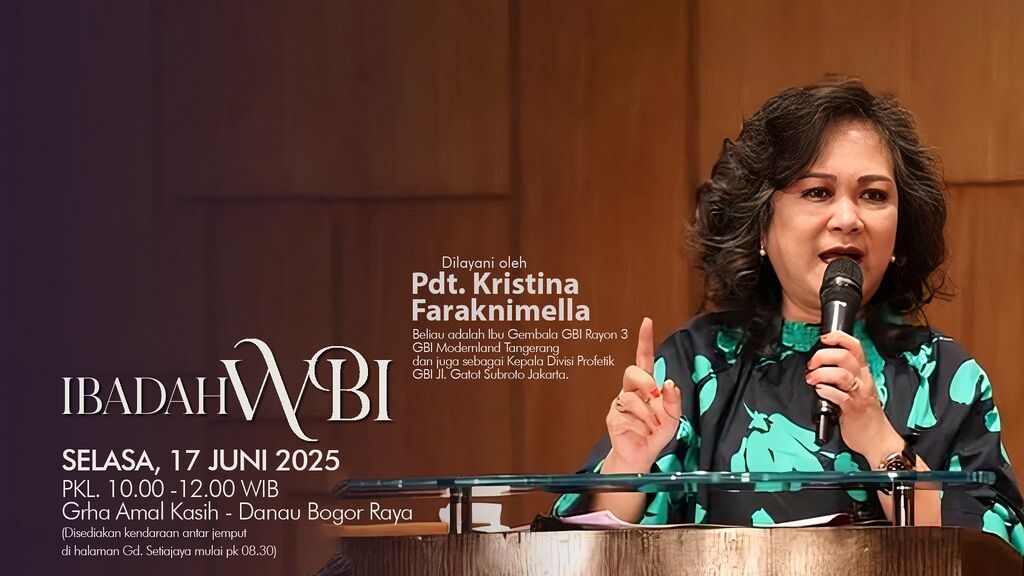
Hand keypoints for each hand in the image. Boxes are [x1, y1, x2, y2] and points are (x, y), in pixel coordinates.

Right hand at [604, 317, 682, 472]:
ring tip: (653, 423)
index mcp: (647, 388)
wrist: (640, 456)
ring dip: (648, 409)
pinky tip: (644, 427)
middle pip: (633, 371)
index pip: (644, 359)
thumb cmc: (654, 436)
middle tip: (654, 394)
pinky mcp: (614, 413)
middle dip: (645, 380)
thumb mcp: (673, 419)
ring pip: (631, 392)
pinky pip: (627, 407)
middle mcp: (633, 391)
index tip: (646, 322)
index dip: (645, 341)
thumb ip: (674, 401)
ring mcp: (622, 401)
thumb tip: (669, 383)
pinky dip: (641, 418)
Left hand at [806, 330, 902, 463]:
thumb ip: (842, 374)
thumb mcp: (856, 388)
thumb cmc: (863, 413)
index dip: (838, 338)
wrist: (877, 438)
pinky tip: (819, 391)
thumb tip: (820, 363)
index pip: (855, 346)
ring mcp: (859, 394)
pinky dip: (827, 391)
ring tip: (811, 379)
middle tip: (811, 365)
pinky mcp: (854, 409)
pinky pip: (840, 396)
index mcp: (862, 372)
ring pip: (842, 374)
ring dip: (821, 373)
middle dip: (822, 356)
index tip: (823, 339)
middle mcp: (863, 380)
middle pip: (844, 356)